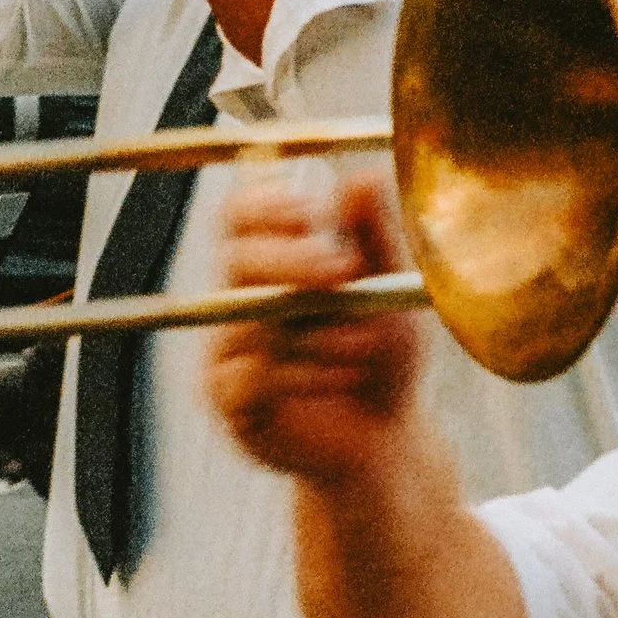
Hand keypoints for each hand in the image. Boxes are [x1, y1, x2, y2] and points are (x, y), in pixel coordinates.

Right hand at [211, 166, 422, 487]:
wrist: (386, 441)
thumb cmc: (385, 358)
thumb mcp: (391, 291)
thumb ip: (375, 236)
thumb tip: (362, 176)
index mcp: (270, 263)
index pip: (238, 216)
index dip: (263, 207)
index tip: (309, 212)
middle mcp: (237, 301)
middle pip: (237, 259)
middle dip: (291, 260)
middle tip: (341, 270)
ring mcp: (226, 352)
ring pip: (255, 323)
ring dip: (319, 332)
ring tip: (365, 347)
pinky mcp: (228, 401)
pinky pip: (251, 376)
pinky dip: (306, 374)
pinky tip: (342, 377)